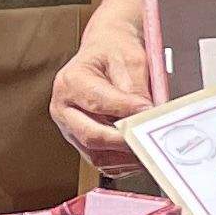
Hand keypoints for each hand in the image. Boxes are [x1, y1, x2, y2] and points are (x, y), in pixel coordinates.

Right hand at [50, 22, 154, 175]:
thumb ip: (137, 89)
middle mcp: (64, 108)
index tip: (149, 111)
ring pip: (97, 155)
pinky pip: (103, 161)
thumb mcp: (130, 60)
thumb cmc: (114, 53)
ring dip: (126, 156)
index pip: (98, 103)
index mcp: (70, 82)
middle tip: (152, 139)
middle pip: (92, 136)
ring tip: (151, 148)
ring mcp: (70, 128)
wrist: (106, 53)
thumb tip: (148, 115)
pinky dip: (123, 161)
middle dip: (125, 141)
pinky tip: (141, 152)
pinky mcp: (81, 142)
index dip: (126, 110)